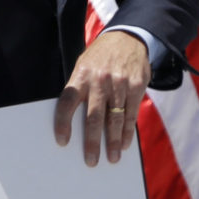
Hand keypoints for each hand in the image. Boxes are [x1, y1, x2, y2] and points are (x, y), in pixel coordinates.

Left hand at [55, 29, 150, 165]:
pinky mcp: (136, 85)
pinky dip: (128, 130)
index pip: (67, 102)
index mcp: (81, 76)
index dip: (63, 123)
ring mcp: (119, 83)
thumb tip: (73, 125)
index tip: (62, 142)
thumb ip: (79, 91)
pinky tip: (125, 143)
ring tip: (112, 157)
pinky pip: (132, 113)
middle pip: (93, 117)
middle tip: (91, 161)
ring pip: (115, 118)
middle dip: (92, 142)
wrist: (127, 37)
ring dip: (114, 141)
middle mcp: (99, 80)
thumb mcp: (83, 67)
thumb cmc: (100, 59)